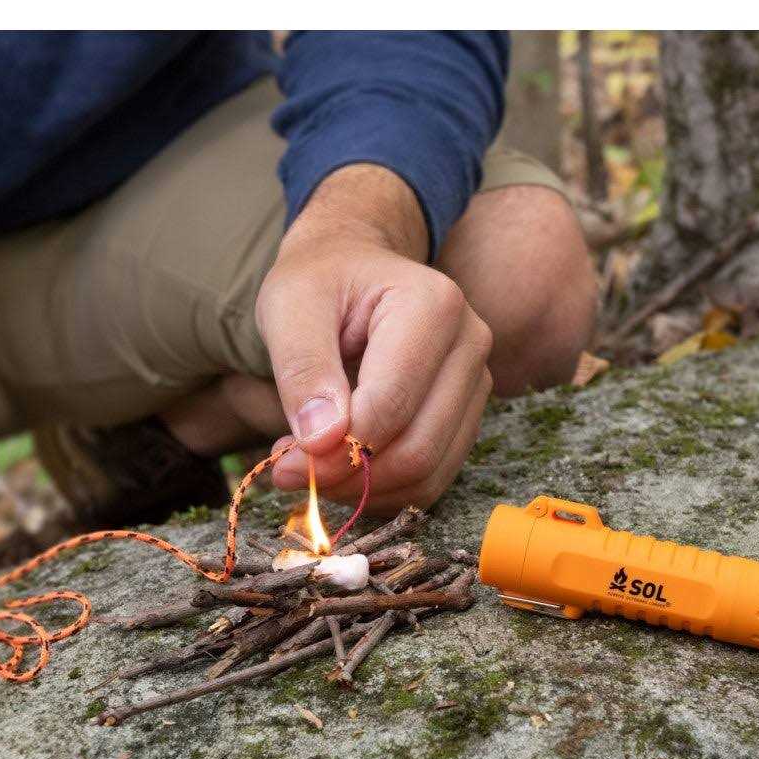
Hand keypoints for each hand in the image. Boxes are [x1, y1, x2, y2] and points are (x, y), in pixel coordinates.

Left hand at [255, 164, 492, 510]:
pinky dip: (383, 488)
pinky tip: (342, 467)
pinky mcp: (466, 413)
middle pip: (419, 449)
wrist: (353, 269)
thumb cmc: (321, 281)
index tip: (283, 463)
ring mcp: (475, 382)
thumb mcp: (290, 306)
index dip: (337, 449)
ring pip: (430, 473)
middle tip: (291, 475)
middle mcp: (470, 344)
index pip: (391, 405)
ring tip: (311, 468)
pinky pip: (432, 477)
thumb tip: (323, 441)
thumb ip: (303, 369)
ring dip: (365, 489)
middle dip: (350, 477)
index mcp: (433, 305)